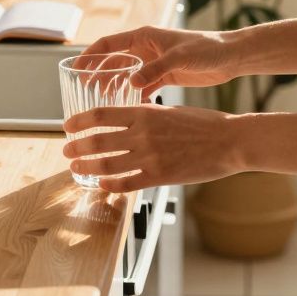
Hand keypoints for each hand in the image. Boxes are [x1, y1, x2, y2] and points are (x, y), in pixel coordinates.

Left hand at [62, 104, 242, 192]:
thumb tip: (126, 120)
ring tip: (76, 168)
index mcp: (145, 113)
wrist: (230, 140)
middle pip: (97, 140)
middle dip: (77, 147)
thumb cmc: (204, 123)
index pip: (101, 115)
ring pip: (107, 164)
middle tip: (67, 151)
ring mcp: (150, 156)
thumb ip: (146, 116)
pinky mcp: (160, 176)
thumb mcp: (169, 110)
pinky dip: (110, 185)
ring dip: (87, 166)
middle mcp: (142, 134)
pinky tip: (102, 185)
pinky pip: (127, 183)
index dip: (80, 121)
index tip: (68, 126)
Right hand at [83, 26, 239, 98]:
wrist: (231, 57)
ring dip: (113, 86)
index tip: (75, 67)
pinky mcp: (165, 76)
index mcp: (145, 36)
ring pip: (126, 75)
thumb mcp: (179, 58)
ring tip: (101, 102)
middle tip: (84, 90)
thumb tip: (130, 83)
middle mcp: (146, 48)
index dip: (90, 54)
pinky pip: (142, 86)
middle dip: (98, 73)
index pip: (109, 43)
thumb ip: (155, 70)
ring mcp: (155, 62)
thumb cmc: (207, 49)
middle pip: (114, 60)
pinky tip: (126, 109)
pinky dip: (133, 96)